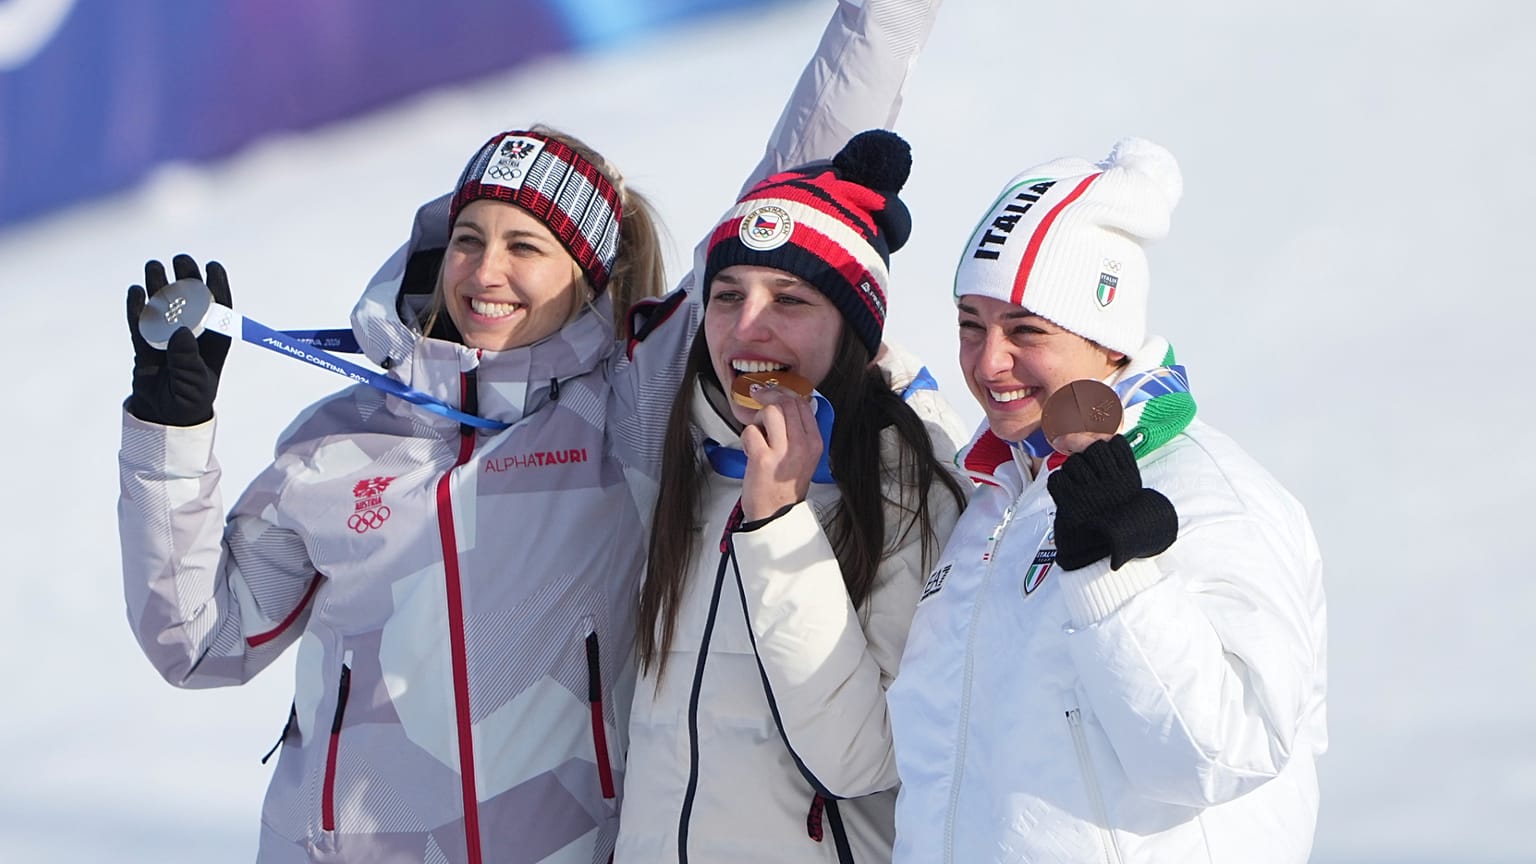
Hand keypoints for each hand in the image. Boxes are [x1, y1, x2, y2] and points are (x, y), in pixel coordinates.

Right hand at [125, 255, 233, 426]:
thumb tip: (181, 332)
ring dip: (159, 286)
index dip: (217, 286)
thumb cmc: (190, 399)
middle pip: (189, 300)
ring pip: (163, 307)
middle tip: (180, 259)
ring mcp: (167, 337)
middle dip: (186, 278)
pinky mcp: (146, 345)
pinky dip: (137, 308)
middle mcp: (191, 334)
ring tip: (153, 266)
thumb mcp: (194, 383)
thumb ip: (187, 359)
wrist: (166, 417)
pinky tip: (135, 291)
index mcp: (213, 341)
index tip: (213, 266)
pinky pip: (140, 323)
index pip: (218, 309)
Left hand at [739, 387, 821, 521]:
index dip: (786, 392)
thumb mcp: (804, 457)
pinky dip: (747, 437)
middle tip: (759, 398)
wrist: (775, 514)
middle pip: (787, 402)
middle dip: (769, 396)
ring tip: (758, 433)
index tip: (775, 391)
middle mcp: (803, 445)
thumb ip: (799, 431)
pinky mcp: (763, 459)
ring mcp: (783, 452)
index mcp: (815, 442)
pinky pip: (751, 430)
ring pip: (770, 411)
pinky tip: (751, 449)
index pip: (803, 403)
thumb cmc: (785, 485)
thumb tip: (788, 403)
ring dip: (759, 418)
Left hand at [1047, 435, 1176, 570]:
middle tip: (1084, 473)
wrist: (1103, 556)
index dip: (1104, 444)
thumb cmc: (1112, 526)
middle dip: (1085, 456)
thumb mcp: (1124, 496)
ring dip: (1070, 471)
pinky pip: (1057, 479)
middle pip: (1093, 448)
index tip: (1098, 453)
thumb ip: (1115, 470)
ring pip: (1074, 462)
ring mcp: (1092, 490)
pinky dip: (1058, 485)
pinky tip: (1065, 496)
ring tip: (1076, 488)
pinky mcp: (1071, 501)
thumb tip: (1096, 442)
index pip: (1115, 443)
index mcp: (1129, 479)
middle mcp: (1112, 482)